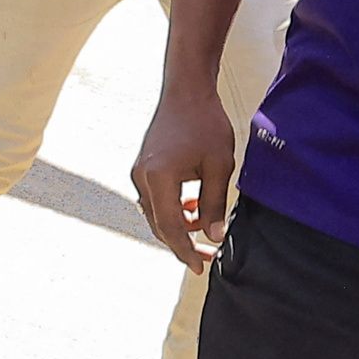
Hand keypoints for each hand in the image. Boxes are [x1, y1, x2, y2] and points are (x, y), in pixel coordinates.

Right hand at [130, 85, 240, 268]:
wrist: (186, 91)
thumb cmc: (205, 123)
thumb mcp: (219, 166)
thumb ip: (215, 204)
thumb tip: (215, 236)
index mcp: (159, 178)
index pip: (171, 228)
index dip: (186, 251)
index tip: (202, 267)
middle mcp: (142, 178)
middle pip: (159, 225)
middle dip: (183, 244)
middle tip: (207, 256)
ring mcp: (139, 172)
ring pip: (156, 214)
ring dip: (178, 226)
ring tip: (204, 226)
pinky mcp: (143, 168)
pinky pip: (155, 199)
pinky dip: (172, 209)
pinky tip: (193, 205)